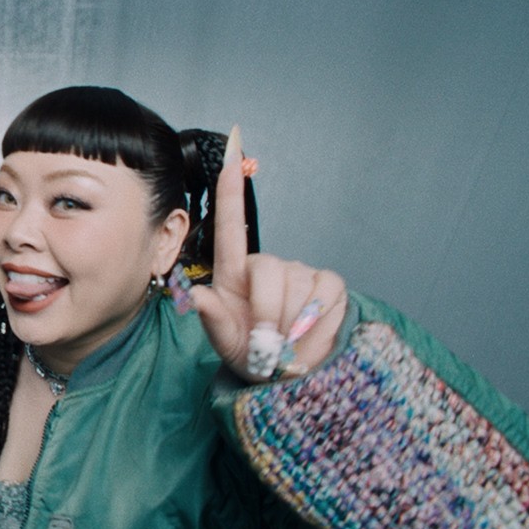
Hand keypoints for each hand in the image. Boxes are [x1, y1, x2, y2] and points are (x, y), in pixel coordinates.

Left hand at [188, 127, 347, 381]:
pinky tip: (305, 338)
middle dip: (265, 314)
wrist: (286, 376)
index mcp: (234, 273)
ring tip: (283, 345)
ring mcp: (300, 272)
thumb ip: (212, 320)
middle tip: (265, 343)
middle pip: (267, 272)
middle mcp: (267, 265)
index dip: (231, 189)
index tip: (232, 151)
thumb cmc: (249, 353)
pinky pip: (322, 297)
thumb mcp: (225, 342)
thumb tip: (200, 296)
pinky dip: (314, 325)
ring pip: (295, 287)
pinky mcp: (329, 285)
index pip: (230, 224)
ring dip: (288, 326)